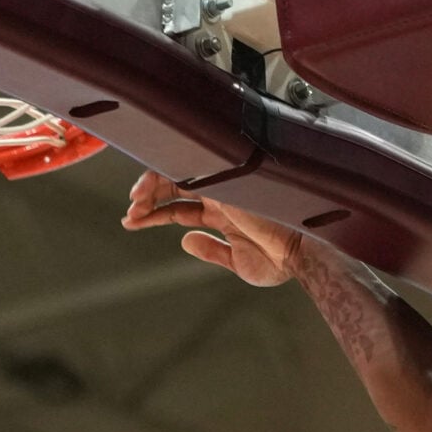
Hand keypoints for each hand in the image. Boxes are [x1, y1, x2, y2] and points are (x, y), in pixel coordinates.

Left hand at [122, 171, 304, 285]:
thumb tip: (184, 241)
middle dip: (148, 199)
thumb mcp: (238, 262)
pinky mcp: (222, 179)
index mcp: (225, 212)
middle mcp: (221, 195)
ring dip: (150, 188)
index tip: (132, 222)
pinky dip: (160, 180)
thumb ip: (212, 251)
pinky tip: (143, 195)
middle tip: (131, 213)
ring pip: (176, 174)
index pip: (181, 207)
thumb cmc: (279, 260)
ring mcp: (221, 185)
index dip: (154, 214)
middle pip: (174, 186)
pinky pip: (184, 169)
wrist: (300, 252)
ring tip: (134, 206)